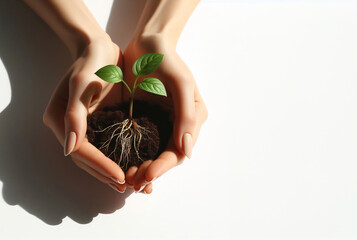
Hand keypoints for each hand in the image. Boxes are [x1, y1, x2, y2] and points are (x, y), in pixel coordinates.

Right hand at [43, 39, 127, 192]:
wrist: (101, 47)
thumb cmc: (92, 61)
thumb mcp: (82, 83)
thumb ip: (74, 114)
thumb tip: (69, 148)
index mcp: (60, 119)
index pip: (81, 151)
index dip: (99, 165)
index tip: (120, 176)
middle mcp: (70, 127)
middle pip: (87, 159)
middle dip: (106, 174)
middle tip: (128, 187)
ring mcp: (86, 126)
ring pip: (98, 156)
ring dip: (112, 171)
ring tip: (132, 184)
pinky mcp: (100, 122)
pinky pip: (109, 145)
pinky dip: (120, 158)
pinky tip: (135, 166)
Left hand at [123, 34, 207, 192]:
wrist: (147, 42)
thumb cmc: (166, 58)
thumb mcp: (180, 83)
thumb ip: (186, 115)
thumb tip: (186, 151)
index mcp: (193, 118)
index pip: (179, 150)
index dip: (164, 166)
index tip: (146, 176)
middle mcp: (180, 124)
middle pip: (167, 156)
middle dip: (151, 171)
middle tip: (132, 183)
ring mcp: (164, 122)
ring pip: (154, 154)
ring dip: (141, 167)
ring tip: (126, 178)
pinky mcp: (147, 119)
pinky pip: (141, 143)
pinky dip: (133, 155)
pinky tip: (121, 163)